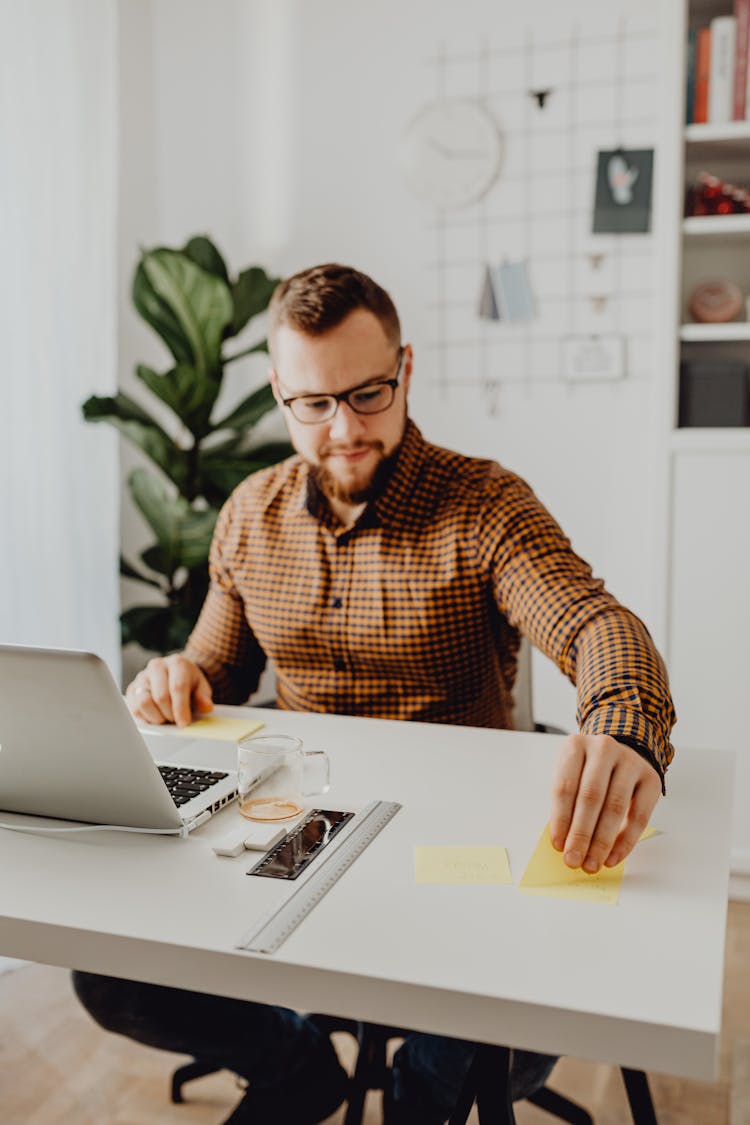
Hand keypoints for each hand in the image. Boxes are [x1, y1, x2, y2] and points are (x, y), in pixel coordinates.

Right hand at [125, 654, 213, 727]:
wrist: (175, 674)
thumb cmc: (188, 682)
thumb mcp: (201, 687)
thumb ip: (204, 697)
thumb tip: (206, 707)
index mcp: (177, 663)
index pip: (177, 687)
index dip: (181, 708)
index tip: (184, 723)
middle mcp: (157, 666)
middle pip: (161, 696)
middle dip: (170, 714)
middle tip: (177, 721)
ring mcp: (142, 677)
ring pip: (144, 702)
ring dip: (156, 717)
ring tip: (166, 718)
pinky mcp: (132, 689)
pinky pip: (134, 708)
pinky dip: (145, 718)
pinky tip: (156, 717)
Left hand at [549, 734, 660, 872]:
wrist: (621, 753)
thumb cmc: (588, 770)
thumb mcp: (570, 776)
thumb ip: (566, 805)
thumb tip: (564, 844)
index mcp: (575, 746)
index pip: (565, 786)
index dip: (561, 819)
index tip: (558, 845)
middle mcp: (604, 749)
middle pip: (591, 797)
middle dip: (581, 834)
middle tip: (574, 860)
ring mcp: (630, 762)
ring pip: (615, 807)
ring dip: (602, 842)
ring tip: (592, 864)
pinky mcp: (651, 778)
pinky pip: (639, 815)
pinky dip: (626, 841)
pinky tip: (613, 857)